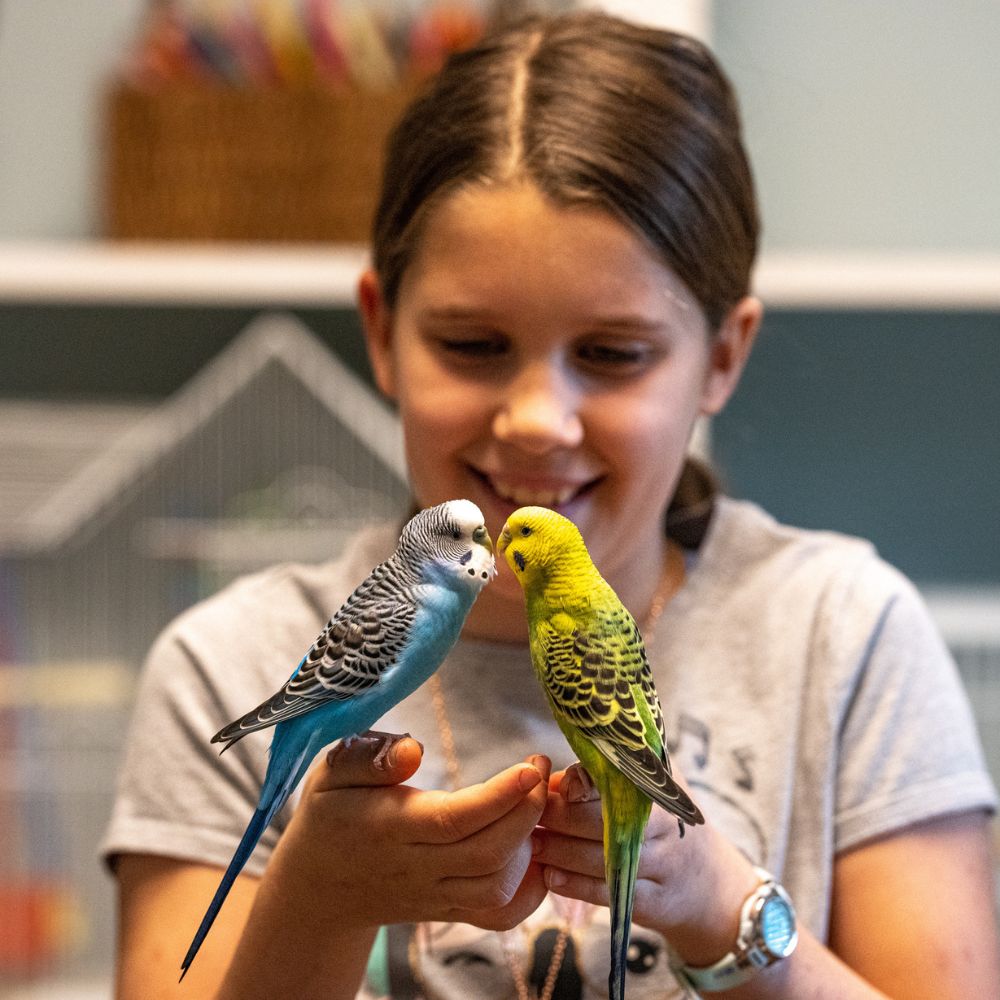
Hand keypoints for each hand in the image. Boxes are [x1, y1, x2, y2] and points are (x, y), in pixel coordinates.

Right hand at [272, 734, 551, 932]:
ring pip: (496, 887)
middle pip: (487, 853)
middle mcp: (416, 868)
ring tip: (536, 799)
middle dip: (528, 810)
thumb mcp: (332, 772)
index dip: (500, 796)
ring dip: (530, 845)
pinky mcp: (447, 910)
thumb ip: (369, 757)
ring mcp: (434, 896)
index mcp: (390, 828)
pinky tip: (535, 851)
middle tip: (541, 767)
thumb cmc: (330, 814)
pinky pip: (496, 913)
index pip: (455, 819)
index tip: (529, 766)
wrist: (316, 886)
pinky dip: (527, 890)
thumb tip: (413, 750)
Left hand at [533, 764, 758, 960]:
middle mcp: (661, 826)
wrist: (709, 883)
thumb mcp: (646, 793)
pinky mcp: (653, 902)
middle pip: (599, 820)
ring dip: (558, 852)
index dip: (577, 783)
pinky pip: (606, 893)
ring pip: (599, 858)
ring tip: (532, 845)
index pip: (614, 779)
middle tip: (528, 817)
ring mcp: (660, 865)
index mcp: (658, 789)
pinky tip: (550, 877)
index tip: (548, 785)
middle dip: (557, 818)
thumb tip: (547, 777)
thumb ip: (601, 780)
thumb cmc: (662, 825)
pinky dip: (574, 885)